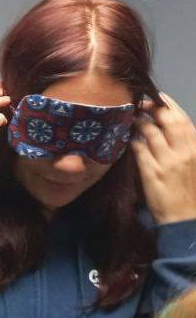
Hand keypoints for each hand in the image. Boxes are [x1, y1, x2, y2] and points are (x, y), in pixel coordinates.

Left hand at [134, 94, 195, 224]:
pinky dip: (133, 141)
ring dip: (138, 122)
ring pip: (150, 132)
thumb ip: (187, 145)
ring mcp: (167, 162)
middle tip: (138, 103)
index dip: (168, 105)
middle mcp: (184, 151)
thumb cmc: (191, 191)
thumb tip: (172, 128)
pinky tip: (128, 139)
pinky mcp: (152, 173)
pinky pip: (139, 150)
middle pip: (166, 120)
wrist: (186, 219)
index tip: (158, 97)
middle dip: (151, 107)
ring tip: (130, 118)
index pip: (181, 119)